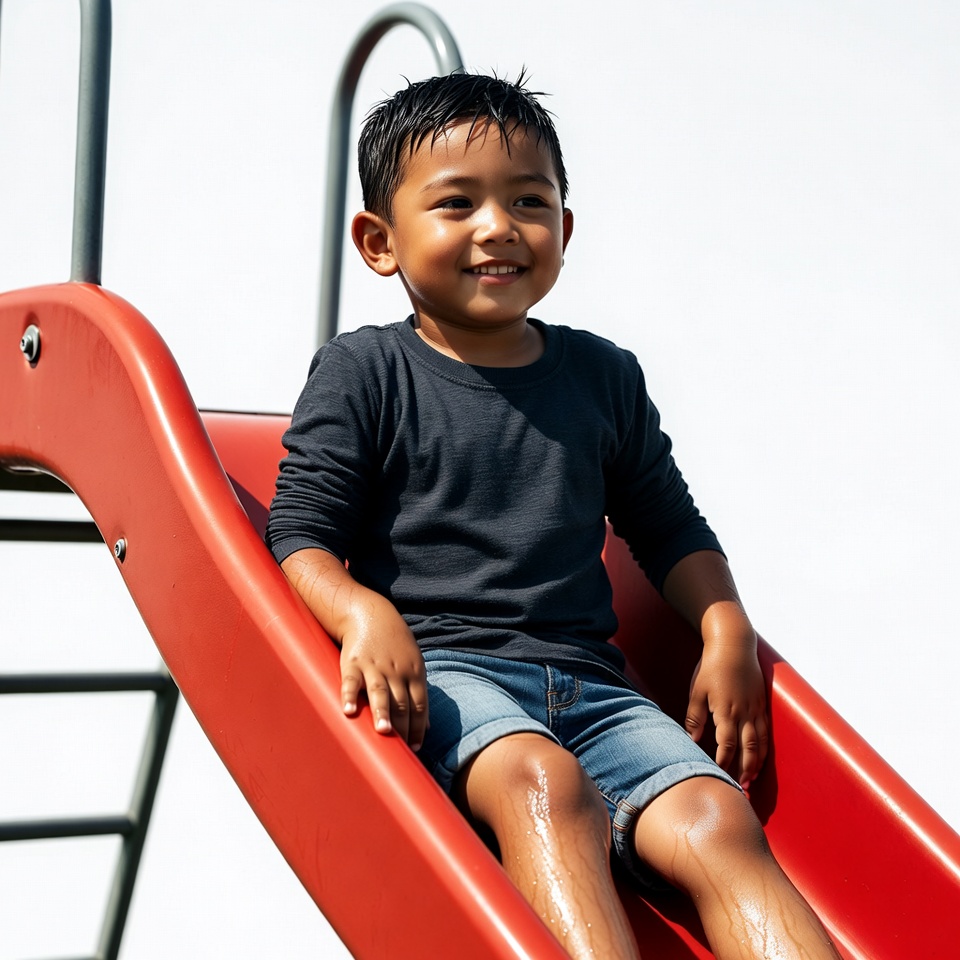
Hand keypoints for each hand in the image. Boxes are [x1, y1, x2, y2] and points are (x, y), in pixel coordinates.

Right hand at [280, 549, 428, 749]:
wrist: (370, 615)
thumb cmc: (394, 645)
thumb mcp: (414, 664)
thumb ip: (419, 694)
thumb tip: (427, 725)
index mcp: (414, 672)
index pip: (419, 705)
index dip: (418, 727)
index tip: (415, 748)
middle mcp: (396, 671)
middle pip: (402, 702)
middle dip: (403, 726)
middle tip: (401, 750)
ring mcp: (374, 667)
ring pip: (380, 692)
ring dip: (382, 713)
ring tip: (383, 732)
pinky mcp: (353, 663)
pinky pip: (351, 682)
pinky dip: (350, 696)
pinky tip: (349, 711)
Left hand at [685, 640, 767, 787]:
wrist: (733, 644)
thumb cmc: (711, 667)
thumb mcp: (697, 691)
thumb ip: (695, 718)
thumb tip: (690, 740)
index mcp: (727, 711)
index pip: (727, 746)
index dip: (724, 763)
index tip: (719, 775)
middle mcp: (745, 713)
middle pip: (749, 749)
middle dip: (745, 770)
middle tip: (741, 787)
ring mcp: (756, 709)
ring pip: (760, 743)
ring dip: (757, 763)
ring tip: (752, 778)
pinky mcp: (762, 703)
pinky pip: (766, 731)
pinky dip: (764, 747)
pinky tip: (760, 756)